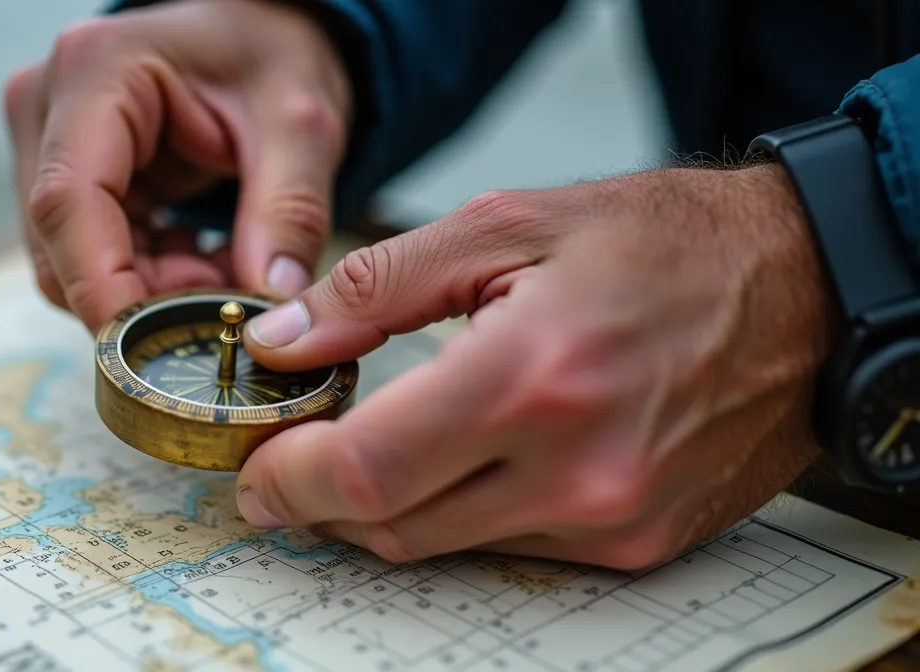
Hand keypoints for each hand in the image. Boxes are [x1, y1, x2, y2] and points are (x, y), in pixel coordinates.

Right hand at [3, 0, 351, 330]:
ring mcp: (46, 142)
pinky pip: (89, 256)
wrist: (259, 36)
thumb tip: (270, 306)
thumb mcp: (301, 126)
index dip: (102, 286)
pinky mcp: (63, 175)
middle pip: (60, 242)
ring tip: (224, 270)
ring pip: (71, 261)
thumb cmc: (273, 56)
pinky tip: (202, 258)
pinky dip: (147, 277)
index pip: (68, 200)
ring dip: (148, 290)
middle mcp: (49, 104)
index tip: (152, 349)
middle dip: (140, 296)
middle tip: (223, 303)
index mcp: (98, 70)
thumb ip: (289, 213)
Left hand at [234, 164, 833, 569]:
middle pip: (393, 527)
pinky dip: (465, 512)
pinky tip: (463, 461)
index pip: (368, 471)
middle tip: (293, 460)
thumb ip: (377, 286)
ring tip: (377, 448)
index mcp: (532, 376)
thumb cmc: (664, 243)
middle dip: (322, 501)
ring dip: (389, 507)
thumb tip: (285, 340)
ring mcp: (612, 518)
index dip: (290, 480)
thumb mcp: (509, 223)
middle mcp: (576, 469)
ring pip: (446, 546)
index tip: (258, 469)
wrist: (802, 289)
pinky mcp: (638, 543)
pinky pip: (511, 547)